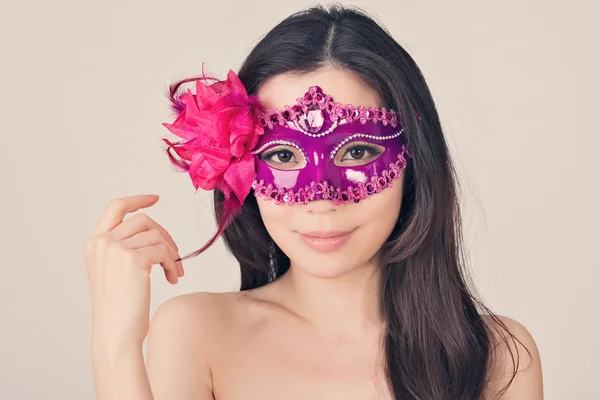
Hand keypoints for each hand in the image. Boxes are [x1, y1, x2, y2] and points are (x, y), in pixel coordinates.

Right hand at [85, 194, 183, 352]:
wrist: (116, 333)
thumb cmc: (119, 308)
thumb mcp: (114, 271)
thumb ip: (124, 247)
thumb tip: (154, 232)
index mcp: (94, 243)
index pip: (116, 207)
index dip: (137, 199)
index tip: (155, 198)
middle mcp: (102, 242)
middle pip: (143, 219)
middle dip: (164, 234)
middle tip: (174, 256)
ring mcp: (116, 249)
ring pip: (157, 235)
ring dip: (172, 253)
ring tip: (175, 272)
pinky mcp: (133, 259)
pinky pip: (164, 251)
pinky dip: (174, 263)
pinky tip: (173, 278)